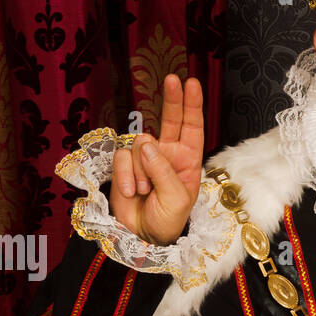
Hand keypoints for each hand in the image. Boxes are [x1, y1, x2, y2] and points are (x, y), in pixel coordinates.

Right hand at [109, 74, 204, 244]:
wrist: (140, 236)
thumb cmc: (166, 220)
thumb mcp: (176, 199)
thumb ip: (164, 171)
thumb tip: (147, 144)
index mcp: (188, 161)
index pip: (192, 129)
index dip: (192, 106)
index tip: (192, 84)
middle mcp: (167, 154)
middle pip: (170, 120)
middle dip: (172, 99)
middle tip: (172, 79)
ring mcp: (145, 157)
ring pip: (141, 144)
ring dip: (140, 171)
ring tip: (143, 192)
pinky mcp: (124, 164)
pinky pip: (123, 157)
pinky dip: (125, 176)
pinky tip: (130, 191)